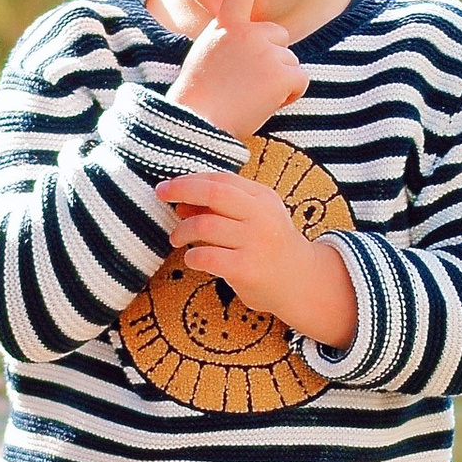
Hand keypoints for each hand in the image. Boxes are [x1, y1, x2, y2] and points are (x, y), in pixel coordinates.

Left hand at [160, 170, 357, 344]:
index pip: (221, 179)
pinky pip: (207, 256)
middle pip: (213, 193)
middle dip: (181, 190)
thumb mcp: (253, 218)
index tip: (168, 186)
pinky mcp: (247, 269)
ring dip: (182, 230)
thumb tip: (180, 201)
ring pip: (204, 226)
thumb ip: (221, 208)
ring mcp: (256, 242)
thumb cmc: (269, 246)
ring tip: (176, 238)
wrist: (300, 282)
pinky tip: (193, 258)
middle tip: (161, 195)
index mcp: (262, 197)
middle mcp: (261, 216)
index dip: (189, 180)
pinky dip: (192, 256)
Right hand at [174, 0, 307, 140]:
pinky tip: (266, 104)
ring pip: (290, 63)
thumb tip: (255, 44)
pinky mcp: (282, 73)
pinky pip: (301, 81)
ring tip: (249, 97)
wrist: (196, 123)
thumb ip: (229, 42)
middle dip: (273, 59)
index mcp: (226, 27)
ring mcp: (267, 51)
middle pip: (280, 38)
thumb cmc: (198, 99)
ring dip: (278, 82)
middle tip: (247, 84)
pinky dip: (289, 95)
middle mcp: (249, 33)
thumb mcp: (206, 57)